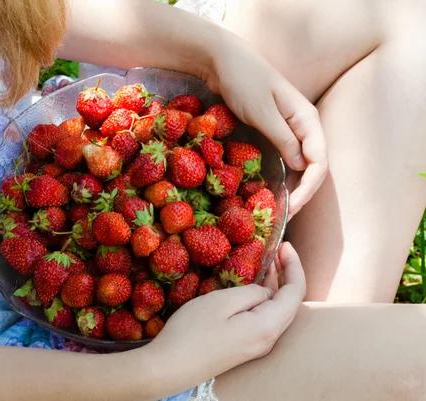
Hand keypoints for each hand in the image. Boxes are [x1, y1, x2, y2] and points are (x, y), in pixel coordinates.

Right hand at [143, 242, 305, 390]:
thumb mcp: (221, 302)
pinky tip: (252, 286)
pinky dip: (264, 298)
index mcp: (267, 326)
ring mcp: (257, 346)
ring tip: (267, 263)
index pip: (295, 292)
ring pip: (277, 311)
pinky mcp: (244, 348)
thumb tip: (265, 290)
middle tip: (277, 250)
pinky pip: (264, 319)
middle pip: (290, 302)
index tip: (285, 245)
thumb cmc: (191, 332)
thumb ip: (250, 292)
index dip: (294, 266)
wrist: (169, 368)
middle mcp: (268, 339)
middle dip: (287, 273)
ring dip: (276, 285)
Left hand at [204, 31, 327, 217]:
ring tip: (275, 208)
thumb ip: (283, 138)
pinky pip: (282, 157)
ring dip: (290, 186)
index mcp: (307, 119)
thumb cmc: (244, 82)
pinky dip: (278, 174)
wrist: (223, 62)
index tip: (291, 207)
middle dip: (301, 193)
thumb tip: (301, 167)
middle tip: (281, 215)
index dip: (308, 188)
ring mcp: (288, 128)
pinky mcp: (273, 131)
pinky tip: (266, 188)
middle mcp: (303, 126)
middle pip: (312, 166)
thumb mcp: (262, 112)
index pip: (319, 161)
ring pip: (298, 164)